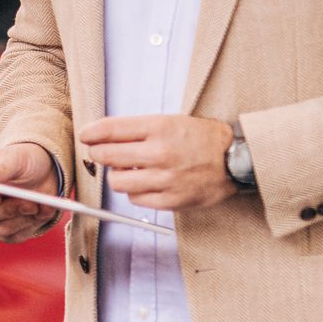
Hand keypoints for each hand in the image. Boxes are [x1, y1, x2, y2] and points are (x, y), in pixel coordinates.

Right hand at [0, 142, 59, 242]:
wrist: (43, 170)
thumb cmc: (22, 159)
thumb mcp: (12, 158)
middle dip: (8, 209)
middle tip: (29, 201)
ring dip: (22, 218)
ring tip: (41, 203)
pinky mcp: (7, 231)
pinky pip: (15, 236)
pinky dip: (32, 224)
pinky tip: (44, 210)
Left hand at [81, 114, 235, 212]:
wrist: (236, 159)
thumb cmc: (200, 138)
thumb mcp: (170, 121)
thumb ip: (137, 129)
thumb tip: (100, 136)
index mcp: (159, 127)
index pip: (110, 129)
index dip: (91, 133)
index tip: (85, 136)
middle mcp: (160, 152)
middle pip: (106, 156)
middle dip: (98, 154)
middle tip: (101, 153)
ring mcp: (166, 178)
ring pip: (117, 182)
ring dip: (117, 176)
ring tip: (129, 170)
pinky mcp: (172, 200)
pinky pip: (135, 199)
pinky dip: (135, 192)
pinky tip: (146, 183)